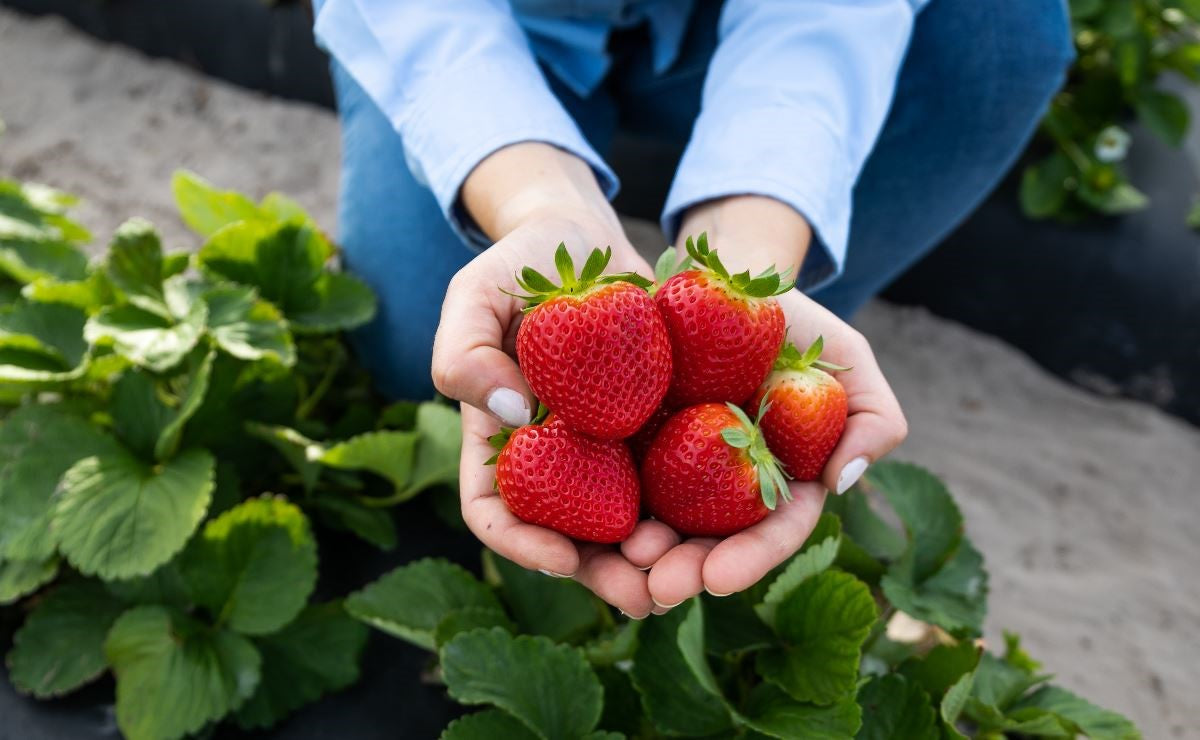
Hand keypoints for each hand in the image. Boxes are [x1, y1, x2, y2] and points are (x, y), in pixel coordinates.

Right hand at [432, 144, 665, 616]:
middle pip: (571, 537)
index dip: (522, 545)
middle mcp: (557, 458)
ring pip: (629, 522)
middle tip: (645, 593)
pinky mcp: (658, 430)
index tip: (562, 558)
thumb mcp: (474, 292)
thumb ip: (465, 351)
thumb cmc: (521, 263)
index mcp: (502, 441)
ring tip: (691, 571)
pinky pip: (678, 477)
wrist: (591, 239)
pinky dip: (699, 506)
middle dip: (605, 574)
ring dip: (658, 556)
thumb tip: (510, 412)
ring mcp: (609, 449)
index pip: (496, 512)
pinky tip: (730, 519)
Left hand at [627, 196, 907, 610]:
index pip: (771, 532)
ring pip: (655, 521)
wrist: (723, 275)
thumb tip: (842, 482)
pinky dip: (596, 502)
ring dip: (639, 553)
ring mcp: (672, 465)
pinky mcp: (627, 439)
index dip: (749, 560)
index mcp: (776, 481)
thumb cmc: (794, 321)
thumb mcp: (847, 358)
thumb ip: (872, 417)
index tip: (717, 579)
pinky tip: (580, 520)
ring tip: (621, 559)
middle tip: (658, 586)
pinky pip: (607, 476)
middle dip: (685, 571)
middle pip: (708, 542)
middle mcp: (722, 486)